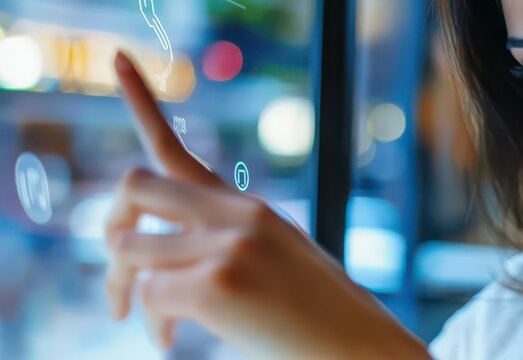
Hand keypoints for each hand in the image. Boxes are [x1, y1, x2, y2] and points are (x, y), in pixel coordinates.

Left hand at [105, 51, 428, 358]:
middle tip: (118, 270)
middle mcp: (236, 214)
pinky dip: (153, 325)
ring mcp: (228, 245)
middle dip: (110, 224)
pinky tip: (172, 339)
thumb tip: (159, 256)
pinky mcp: (217, 285)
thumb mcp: (278, 258)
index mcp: (247, 208)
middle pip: (135, 185)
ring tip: (156, 322)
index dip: (141, 100)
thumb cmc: (319, 313)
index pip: (178, 149)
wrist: (361, 344)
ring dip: (127, 290)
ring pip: (130, 250)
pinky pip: (150, 296)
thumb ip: (226, 239)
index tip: (117, 59)